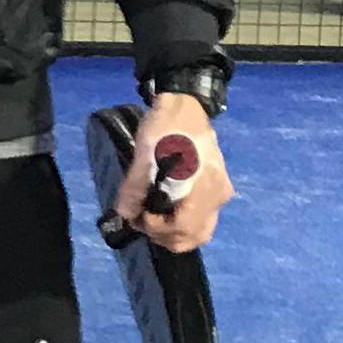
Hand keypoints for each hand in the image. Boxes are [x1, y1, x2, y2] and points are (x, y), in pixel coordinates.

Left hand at [113, 94, 233, 251]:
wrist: (185, 106)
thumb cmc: (165, 126)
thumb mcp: (145, 152)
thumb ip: (135, 186)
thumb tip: (123, 215)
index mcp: (205, 185)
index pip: (185, 226)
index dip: (159, 229)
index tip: (139, 217)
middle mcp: (218, 195)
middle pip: (194, 236)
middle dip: (164, 235)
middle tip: (141, 221)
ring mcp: (219, 195)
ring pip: (199, 232)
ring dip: (173, 234)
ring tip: (150, 219)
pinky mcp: (214, 192)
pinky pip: (200, 221)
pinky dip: (181, 225)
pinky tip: (162, 213)